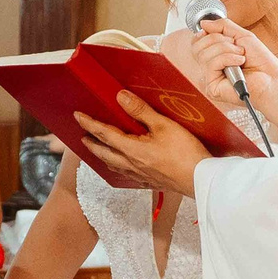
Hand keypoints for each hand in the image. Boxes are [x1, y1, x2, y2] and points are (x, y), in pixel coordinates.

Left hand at [73, 92, 211, 199]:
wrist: (200, 180)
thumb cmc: (185, 153)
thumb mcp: (163, 125)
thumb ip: (140, 111)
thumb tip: (120, 97)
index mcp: (132, 149)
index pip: (104, 134)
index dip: (89, 123)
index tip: (78, 116)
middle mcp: (131, 164)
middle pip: (104, 153)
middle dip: (91, 143)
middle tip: (82, 136)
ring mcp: (140, 175)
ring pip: (113, 165)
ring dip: (102, 156)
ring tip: (98, 151)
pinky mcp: (150, 181)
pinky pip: (127, 175)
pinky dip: (118, 168)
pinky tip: (123, 168)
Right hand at [165, 17, 277, 135]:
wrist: (273, 79)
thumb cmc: (261, 62)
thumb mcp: (241, 36)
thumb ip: (222, 27)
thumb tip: (203, 23)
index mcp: (214, 56)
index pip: (196, 42)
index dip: (206, 34)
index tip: (220, 33)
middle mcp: (210, 68)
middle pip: (197, 46)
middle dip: (219, 40)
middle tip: (236, 47)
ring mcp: (210, 78)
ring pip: (204, 54)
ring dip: (227, 50)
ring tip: (241, 57)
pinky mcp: (212, 88)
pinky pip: (211, 64)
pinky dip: (228, 59)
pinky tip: (239, 63)